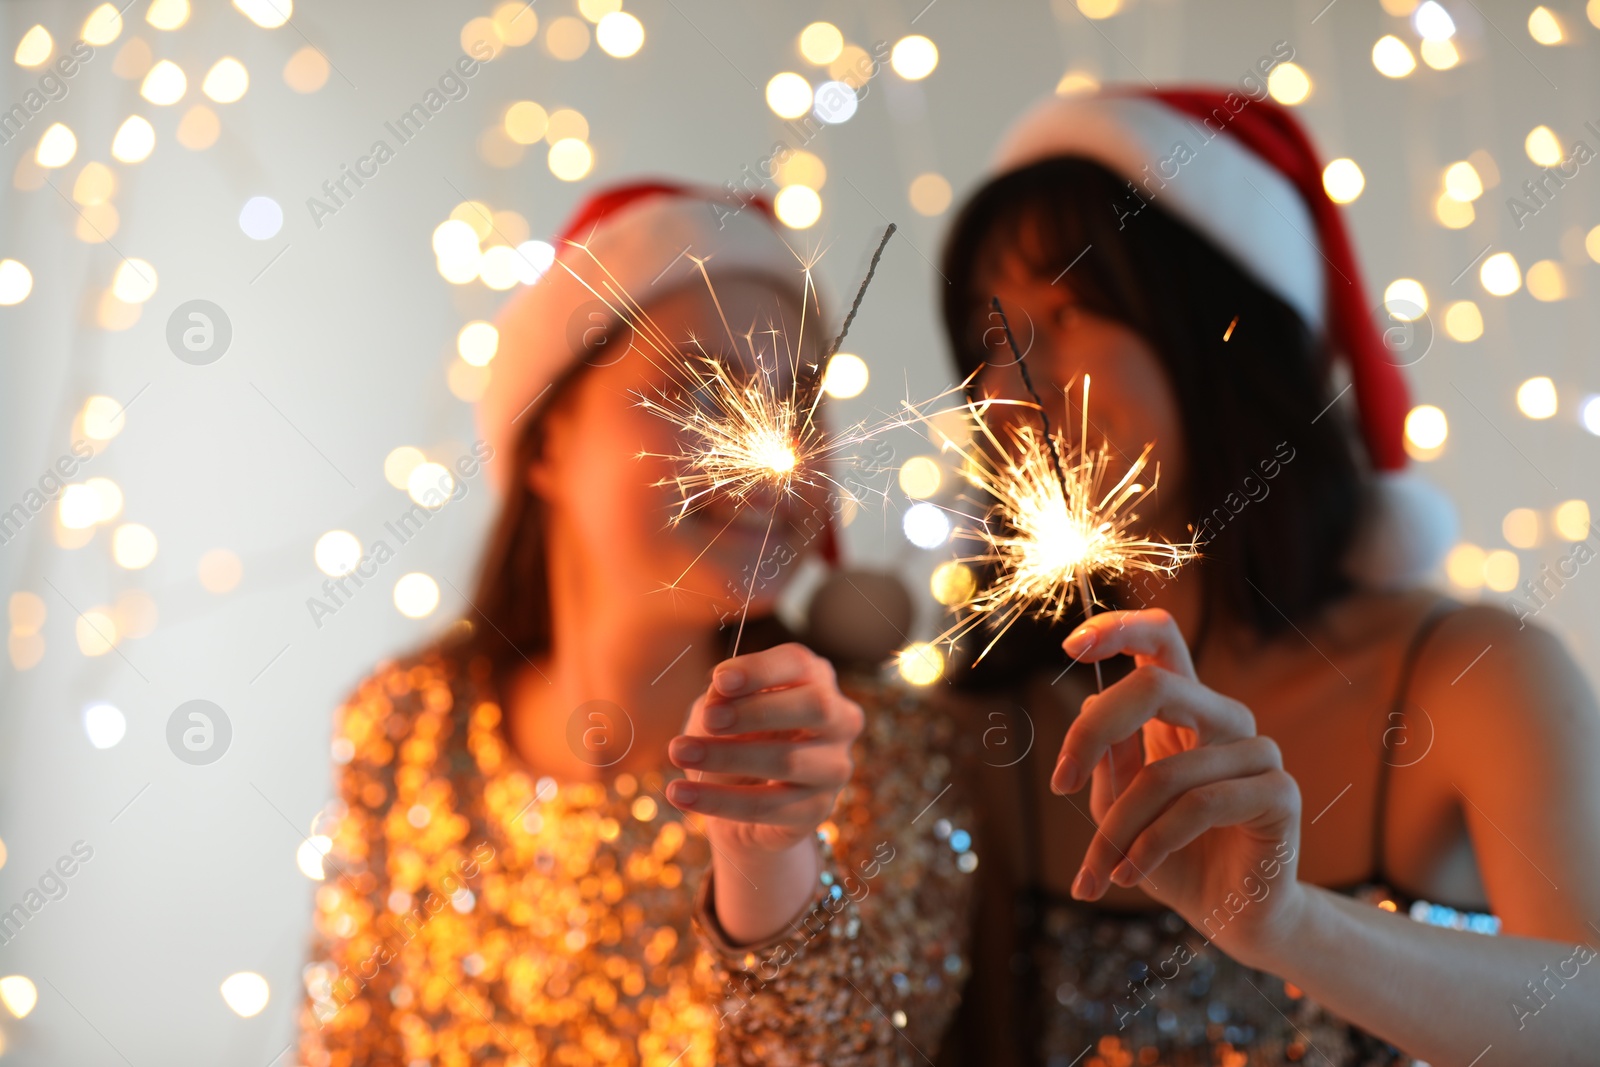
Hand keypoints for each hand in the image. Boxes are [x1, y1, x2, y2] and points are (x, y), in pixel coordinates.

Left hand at [666, 643, 862, 858]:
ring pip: (788, 760)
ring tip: (678, 752)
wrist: (740, 799)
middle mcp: (839, 719)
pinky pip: (767, 806)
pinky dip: (718, 800)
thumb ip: (721, 699)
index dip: (760, 670)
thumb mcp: (720, 709)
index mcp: (815, 679)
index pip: (798, 664)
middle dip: (756, 711)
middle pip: (813, 707)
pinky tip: (680, 793)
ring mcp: (834, 767)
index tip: (720, 679)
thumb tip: (719, 698)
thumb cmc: (733, 737)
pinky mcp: (817, 810)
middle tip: (709, 718)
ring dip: (727, 756)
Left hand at [1053, 609, 1306, 964]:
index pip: (1161, 638)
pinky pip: (1197, 806)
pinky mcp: (1279, 794)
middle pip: (1156, 684)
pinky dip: (1151, 846)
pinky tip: (1128, 874)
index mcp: (1185, 710)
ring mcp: (1257, 752)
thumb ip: (1106, 759)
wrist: (1230, 919)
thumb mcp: (1119, 807)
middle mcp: (1224, 719)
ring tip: (1098, 871)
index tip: (1069, 647)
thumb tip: (1088, 706)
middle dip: (1094, 731)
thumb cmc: (1173, 858)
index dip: (1118, 628)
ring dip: (1117, 828)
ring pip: (1164, 771)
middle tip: (1061, 781)